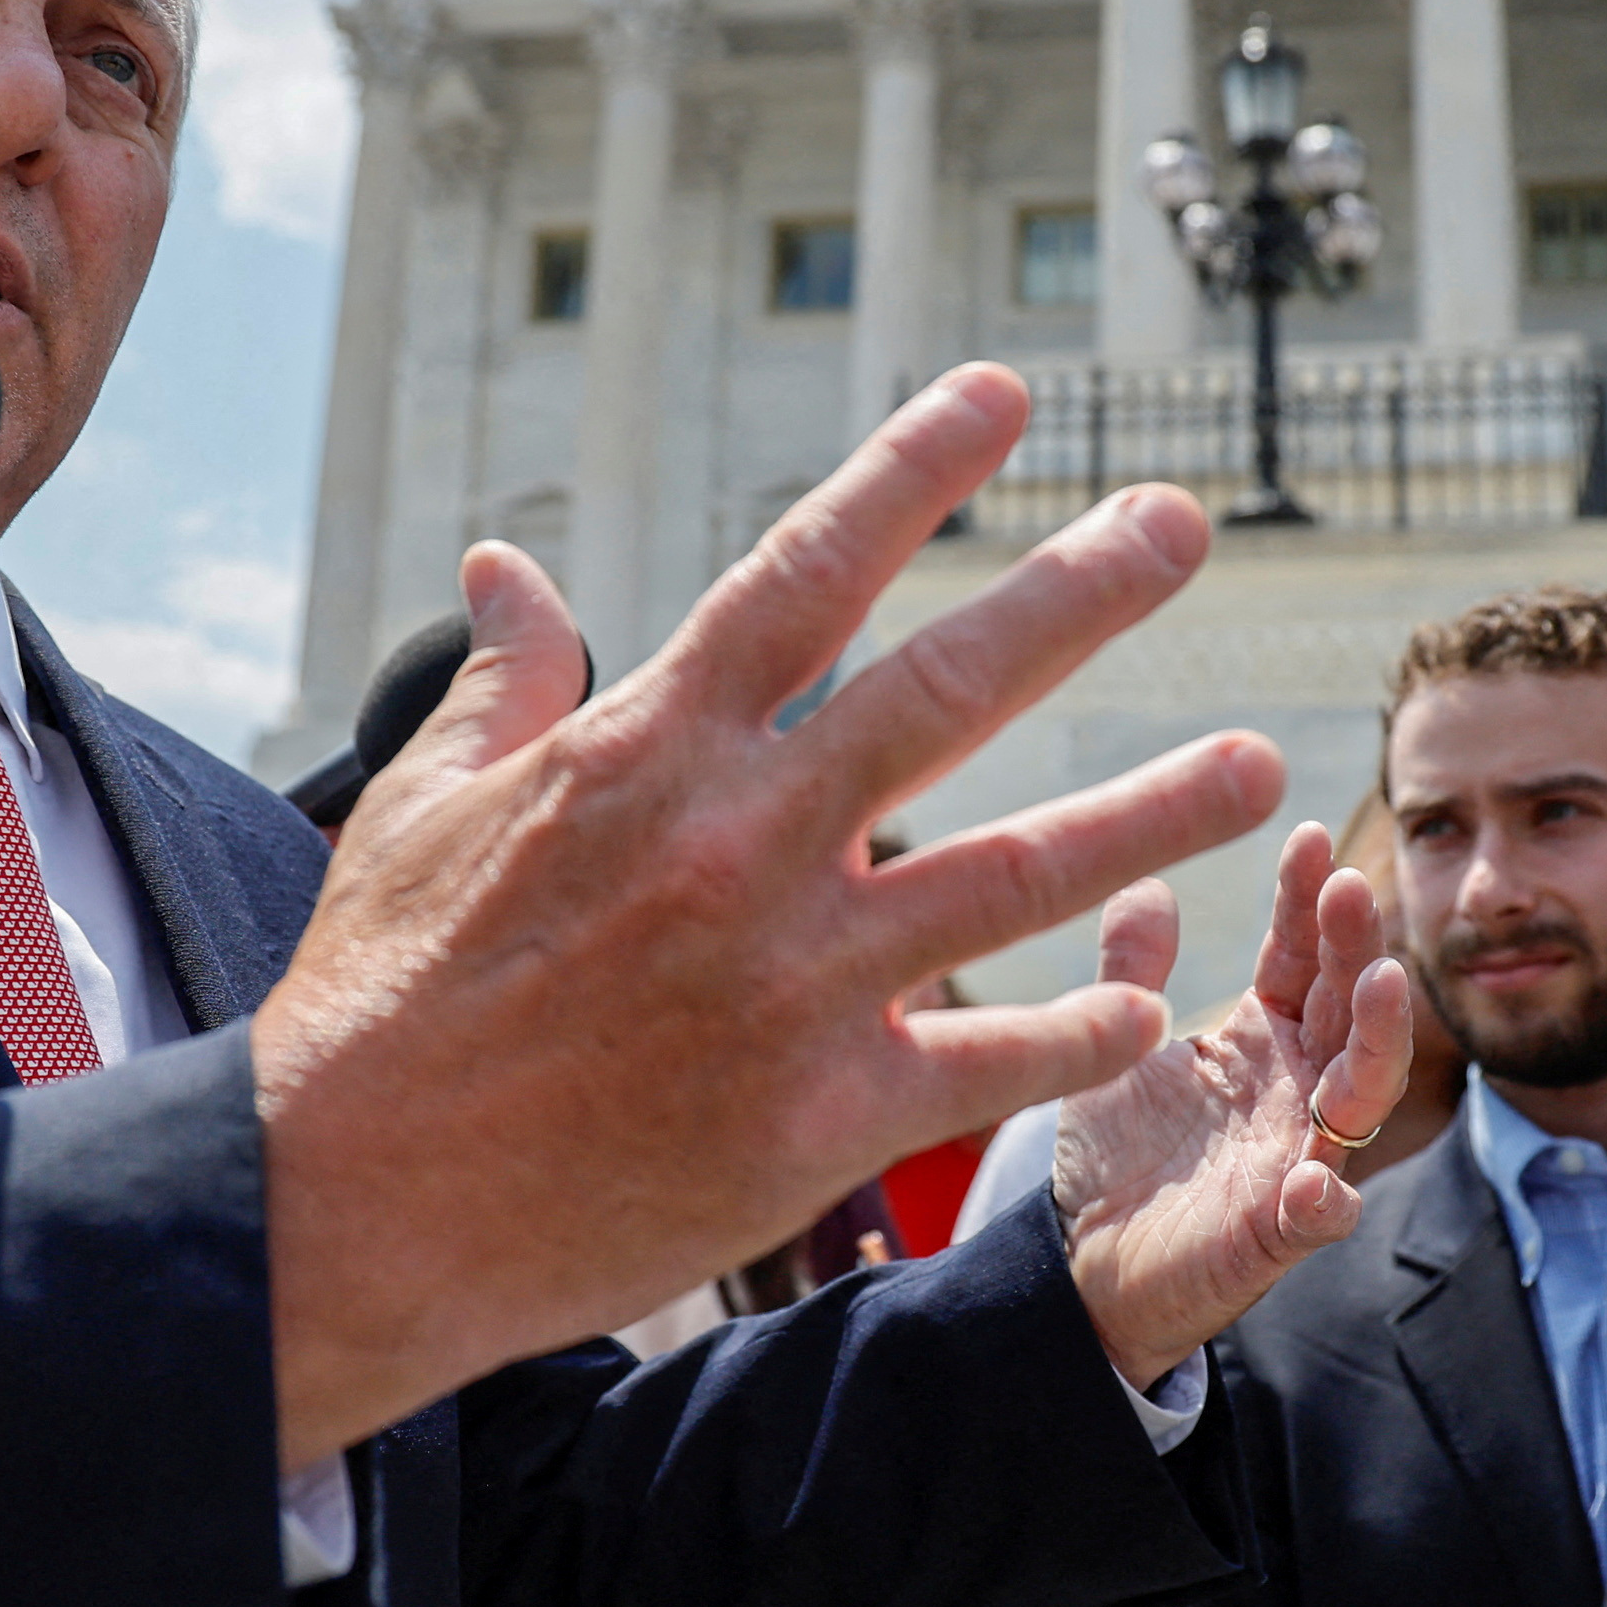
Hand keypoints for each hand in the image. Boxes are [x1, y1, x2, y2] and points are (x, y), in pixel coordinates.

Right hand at [251, 367, 1288, 1465]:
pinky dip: (1083, 1031)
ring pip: (1016, 874)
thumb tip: (513, 562)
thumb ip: (504, 680)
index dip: (911, 472)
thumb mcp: (421, 808)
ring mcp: (791, 981)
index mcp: (645, 752)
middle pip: (947, 691)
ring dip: (1149, 811)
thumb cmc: (375, 1003)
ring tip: (1257, 757)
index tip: (1003, 395)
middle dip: (1078, 594)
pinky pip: (995, 1059)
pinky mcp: (818, 1117)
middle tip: (1181, 522)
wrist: (349, 1210)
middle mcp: (738, 845)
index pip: (805, 575)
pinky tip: (1152, 1001)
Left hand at [1050, 823, 1409, 1388]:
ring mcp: (1294, 1159)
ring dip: (1377, 1039)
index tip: (1307, 836)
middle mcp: (1296, 1089)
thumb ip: (1132, 968)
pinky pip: (1319, 1219)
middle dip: (1356, 944)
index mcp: (1263, 1039)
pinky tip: (1320, 1183)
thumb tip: (1146, 878)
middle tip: (1350, 885)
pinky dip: (1327, 1203)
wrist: (1081, 1264)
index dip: (1307, 900)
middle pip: (1346, 1006)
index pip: (1301, 956)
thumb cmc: (1119, 1152)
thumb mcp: (1116, 1045)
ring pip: (1362, 1094)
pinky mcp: (1272, 1235)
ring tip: (1379, 982)